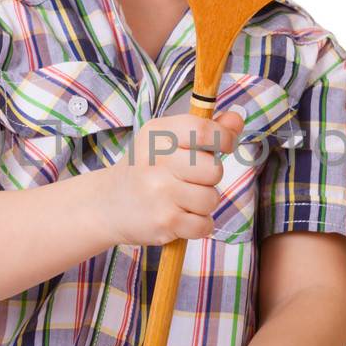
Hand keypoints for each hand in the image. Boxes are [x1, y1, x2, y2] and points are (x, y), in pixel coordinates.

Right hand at [96, 110, 244, 247]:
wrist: (108, 203)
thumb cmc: (146, 169)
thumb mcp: (167, 140)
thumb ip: (206, 129)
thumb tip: (237, 119)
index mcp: (159, 134)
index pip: (204, 131)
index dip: (224, 139)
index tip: (224, 146)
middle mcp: (157, 160)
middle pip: (213, 170)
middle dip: (210, 178)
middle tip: (190, 180)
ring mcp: (160, 192)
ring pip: (211, 199)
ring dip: (203, 204)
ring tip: (182, 201)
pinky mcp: (164, 221)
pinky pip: (204, 225)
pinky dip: (198, 225)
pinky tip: (180, 218)